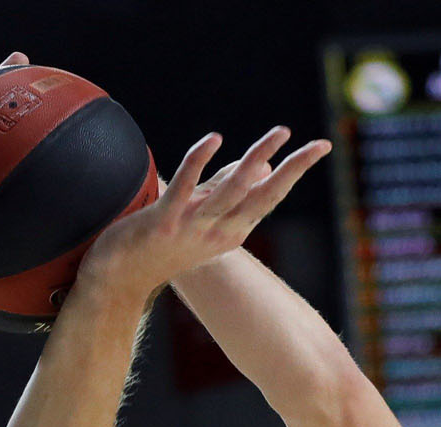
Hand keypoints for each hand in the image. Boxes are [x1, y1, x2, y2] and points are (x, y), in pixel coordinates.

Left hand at [80, 127, 330, 297]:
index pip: (270, 195)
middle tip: (320, 145)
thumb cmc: (160, 245)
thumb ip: (228, 188)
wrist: (119, 280)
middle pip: (264, 196)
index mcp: (231, 231)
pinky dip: (199, 163)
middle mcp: (218, 232)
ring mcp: (192, 229)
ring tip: (280, 133)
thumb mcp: (201, 217)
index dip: (295, 170)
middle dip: (294, 170)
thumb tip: (262, 164)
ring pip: (231, 191)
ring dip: (256, 160)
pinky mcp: (163, 223)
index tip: (321, 145)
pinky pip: (184, 189)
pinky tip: (214, 139)